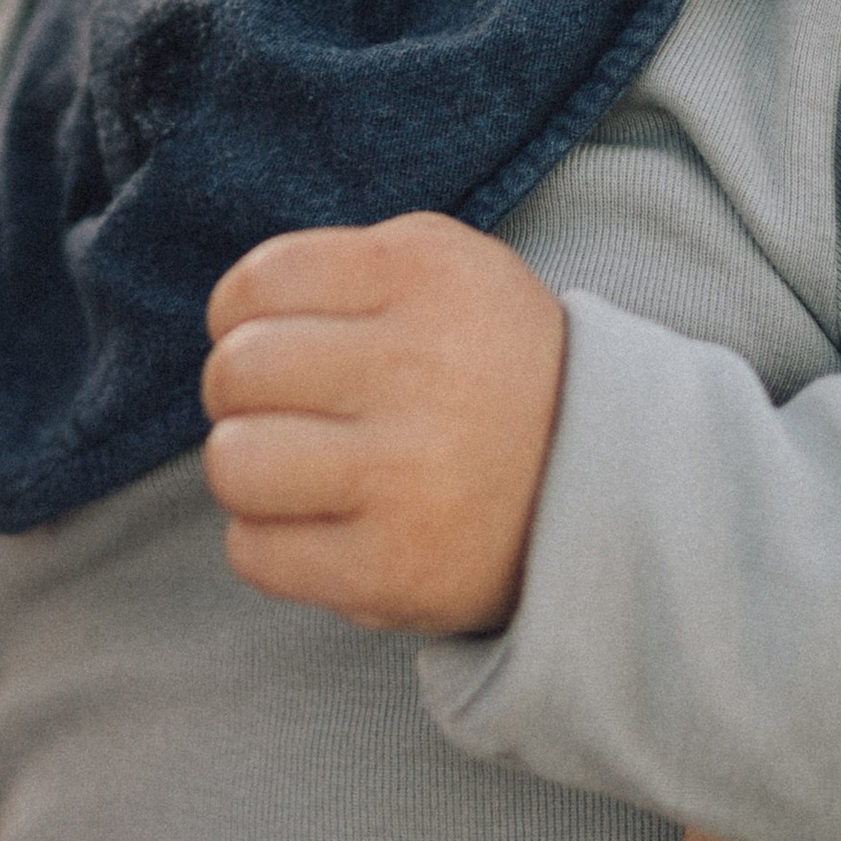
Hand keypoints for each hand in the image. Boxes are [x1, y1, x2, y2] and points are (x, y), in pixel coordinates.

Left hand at [200, 213, 565, 634]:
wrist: (612, 487)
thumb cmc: (491, 369)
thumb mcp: (447, 270)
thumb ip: (338, 268)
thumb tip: (228, 319)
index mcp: (427, 275)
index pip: (257, 283)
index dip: (241, 316)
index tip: (282, 341)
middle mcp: (422, 369)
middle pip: (235, 371)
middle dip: (241, 393)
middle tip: (292, 411)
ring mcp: (409, 476)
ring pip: (233, 462)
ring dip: (249, 468)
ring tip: (300, 469)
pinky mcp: (394, 572)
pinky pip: (254, 552)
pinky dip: (269, 542)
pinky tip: (323, 525)